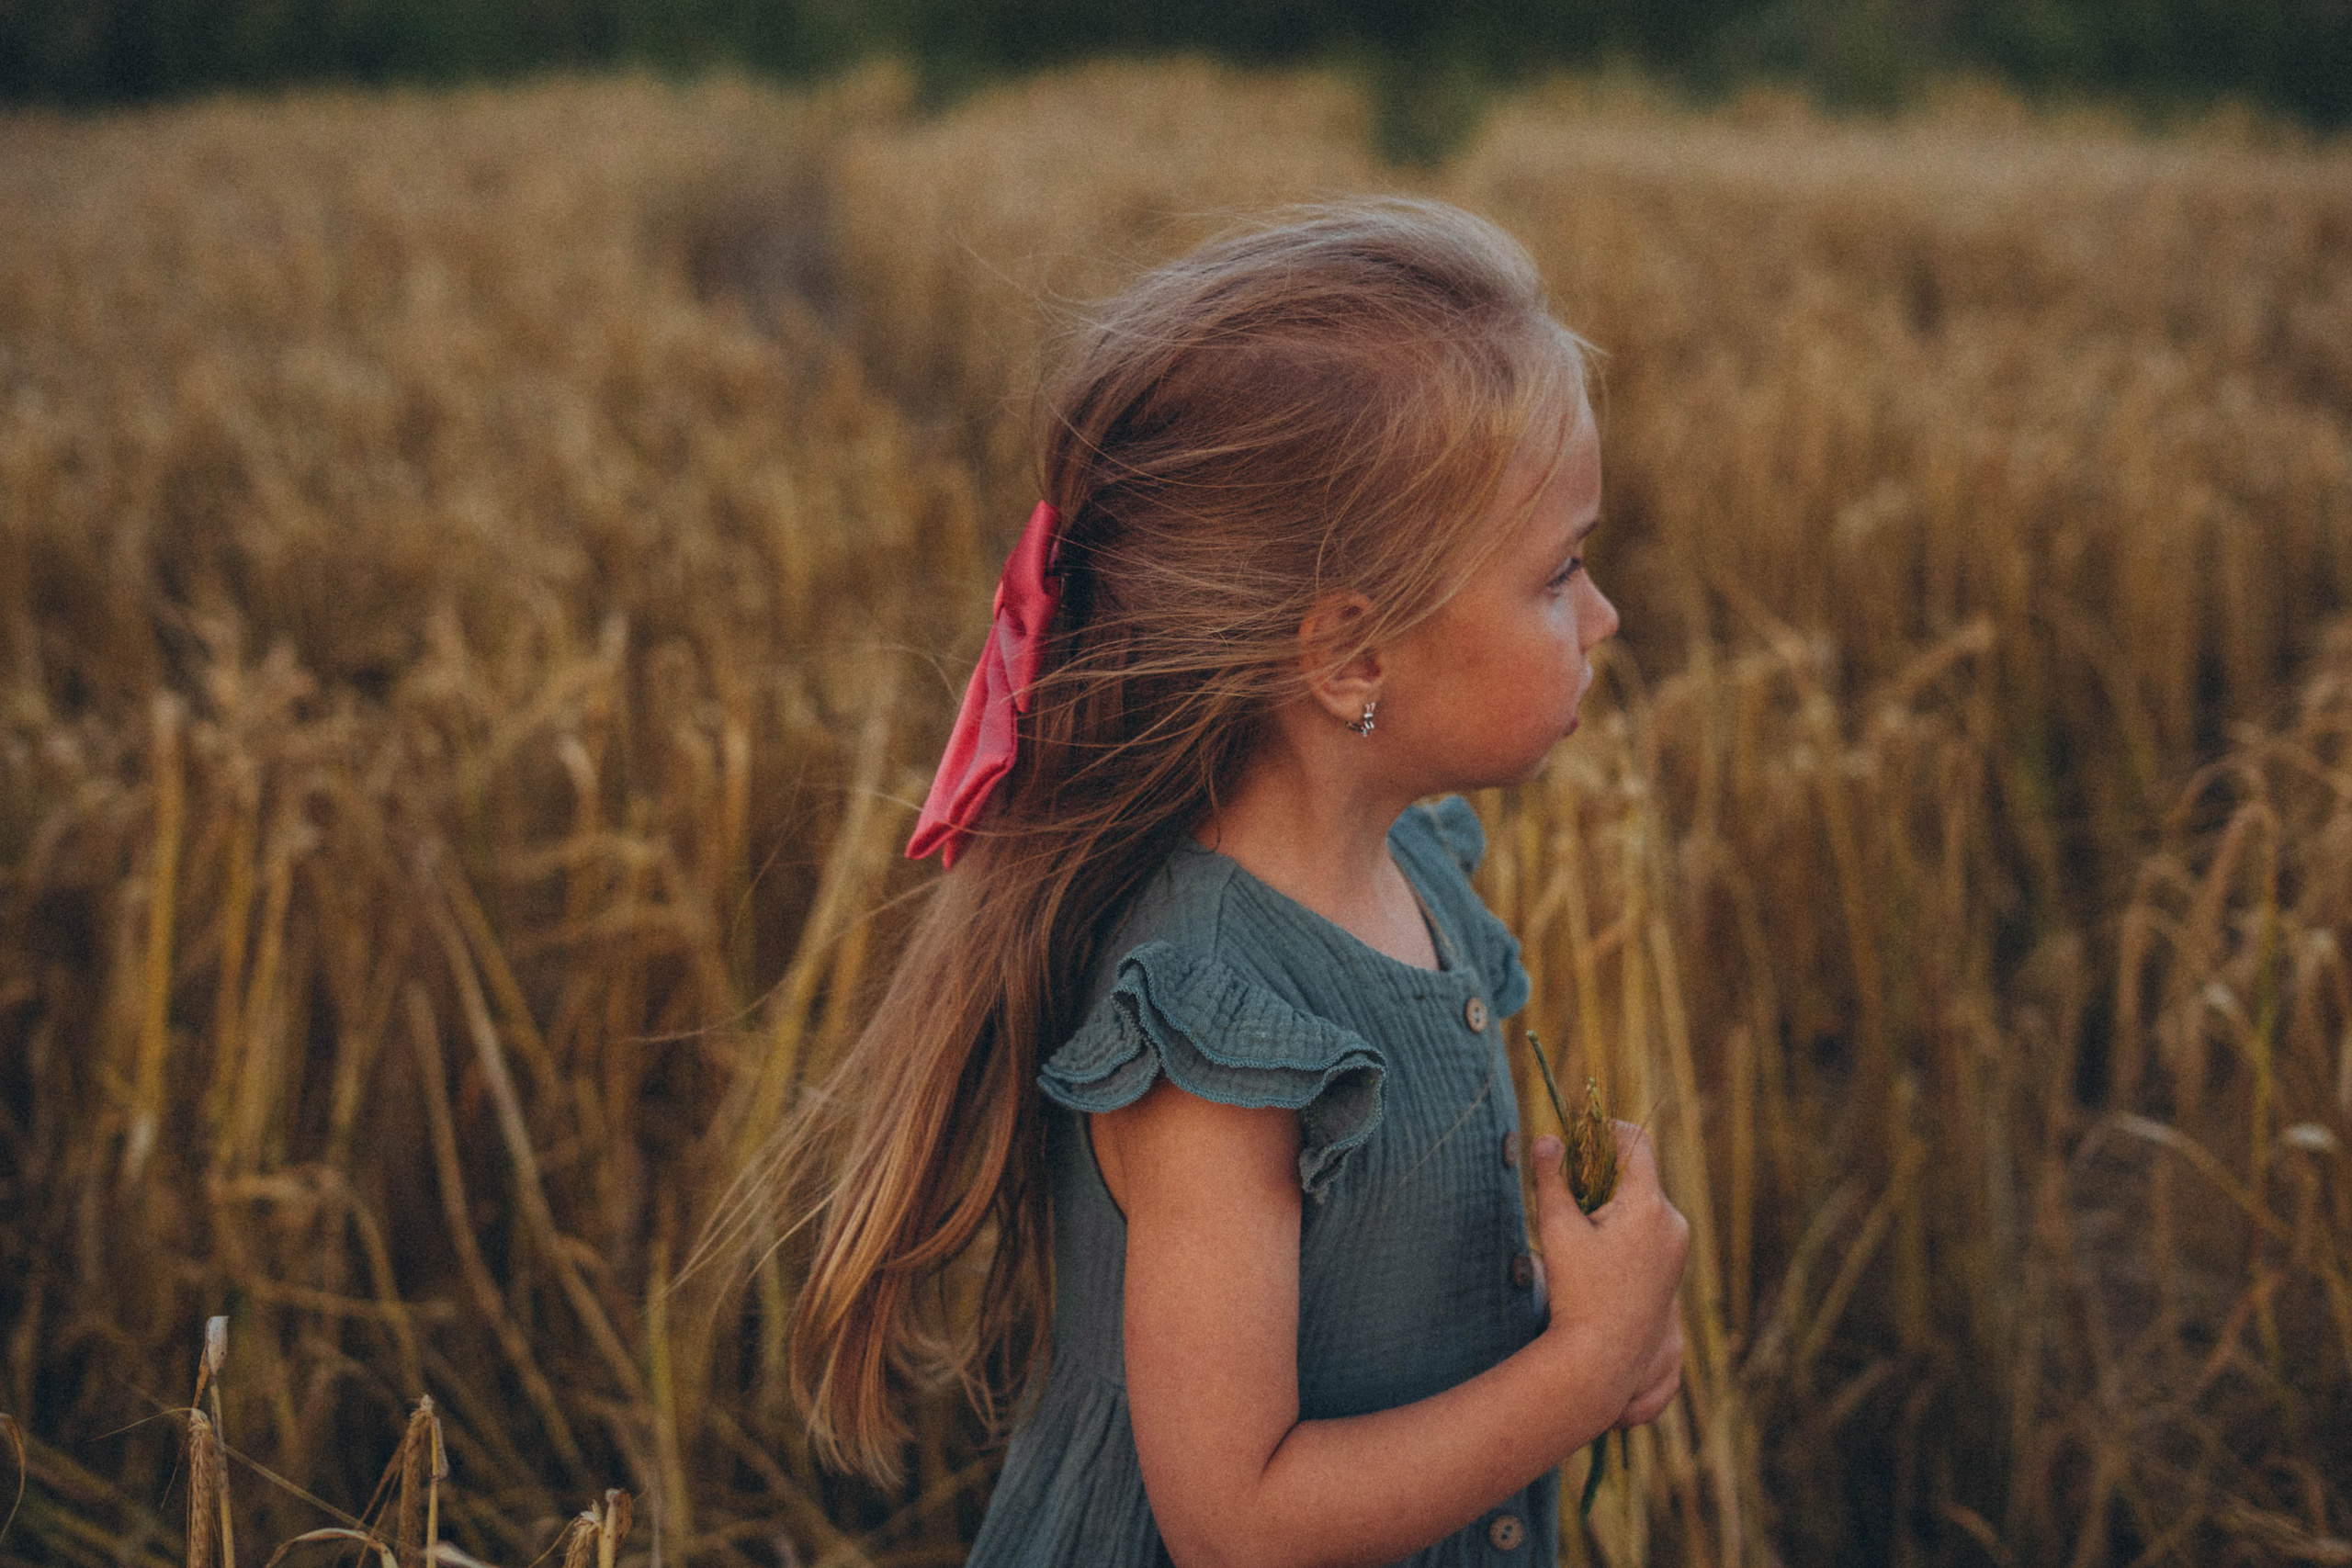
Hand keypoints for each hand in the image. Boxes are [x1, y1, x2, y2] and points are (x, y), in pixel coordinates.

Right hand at [1528, 1120, 1688, 1419]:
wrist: (1602, 1361)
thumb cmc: (1577, 1293)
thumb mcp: (1556, 1229)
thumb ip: (1552, 1178)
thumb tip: (1548, 1139)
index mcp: (1648, 1204)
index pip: (1635, 1141)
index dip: (1605, 1131)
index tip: (1580, 1139)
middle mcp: (1674, 1222)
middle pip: (1638, 1176)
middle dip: (1603, 1178)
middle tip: (1568, 1197)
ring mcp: (1678, 1249)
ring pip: (1644, 1206)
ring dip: (1613, 1208)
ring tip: (1581, 1237)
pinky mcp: (1674, 1271)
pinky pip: (1651, 1233)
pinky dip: (1625, 1232)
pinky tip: (1598, 1259)